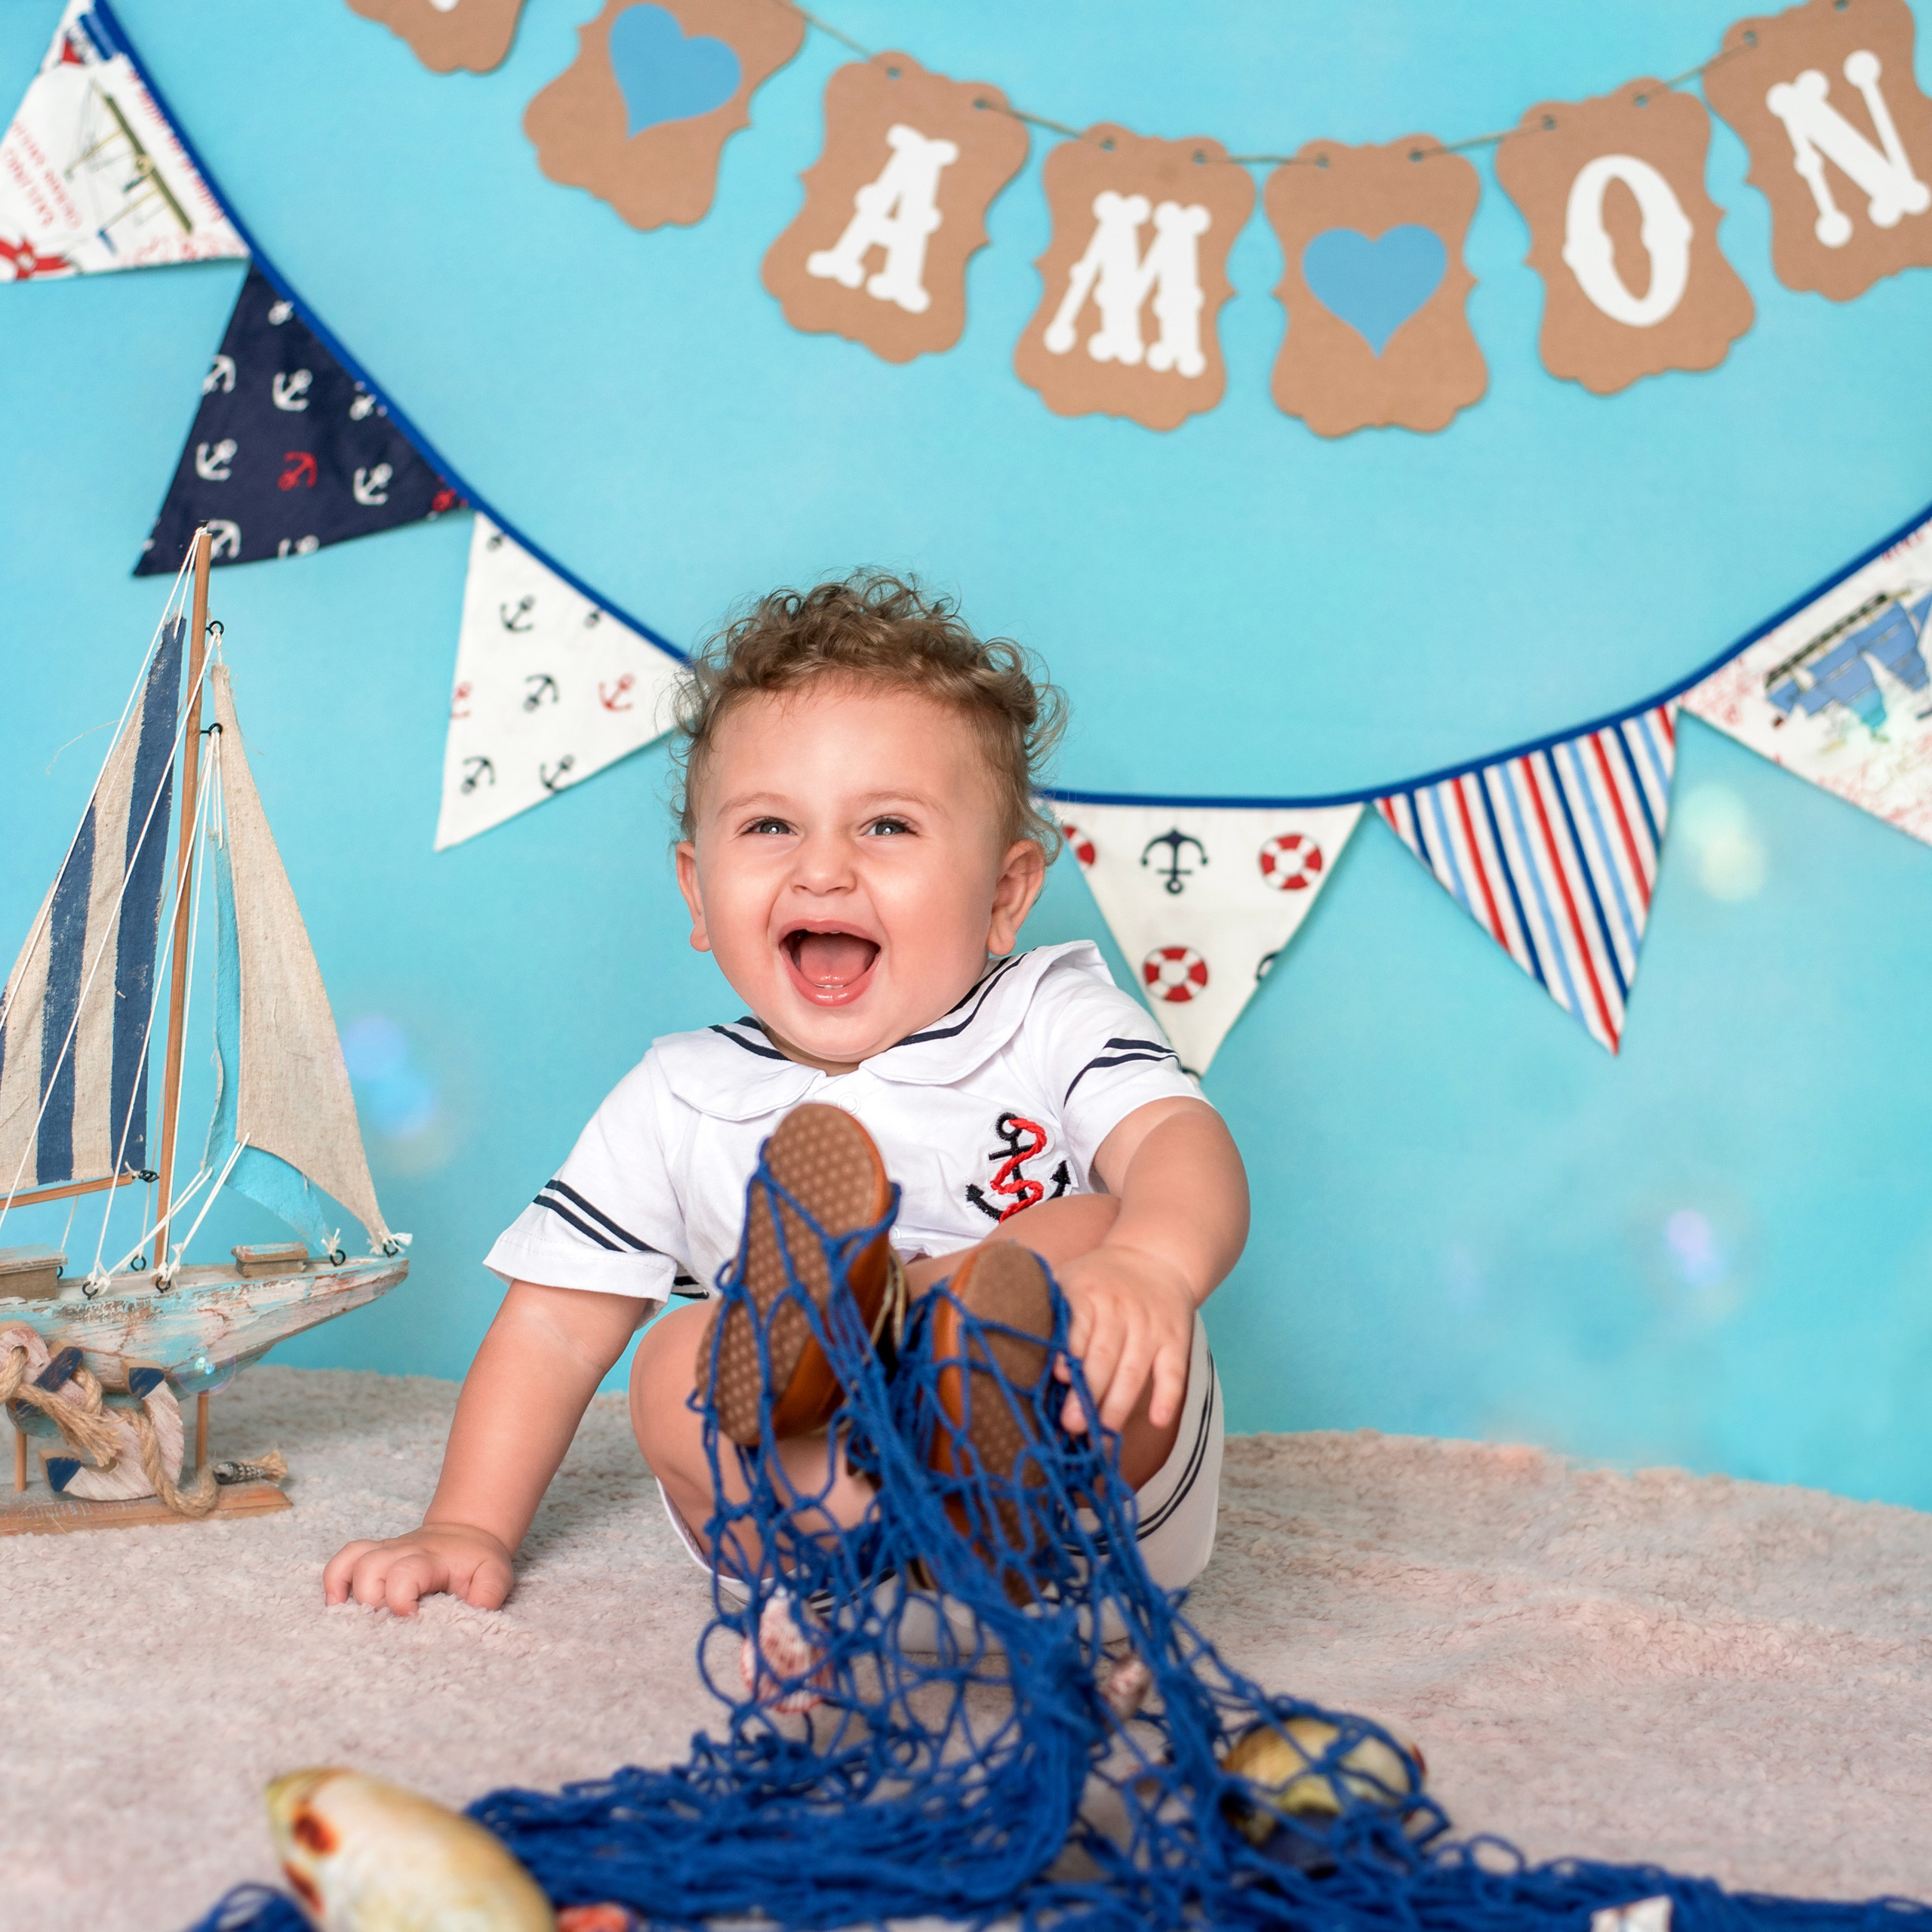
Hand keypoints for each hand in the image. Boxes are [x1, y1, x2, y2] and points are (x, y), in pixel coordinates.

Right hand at [322, 1522, 514, 1617]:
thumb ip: (489, 1591)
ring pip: (352, 1563)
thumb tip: (478, 1609)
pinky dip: (334, 1579)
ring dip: (349, 1592)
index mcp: (430, 1559)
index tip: (411, 1619)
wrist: (467, 1536)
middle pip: (370, 1569)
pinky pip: (343, 1560)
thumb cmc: (478, 1563)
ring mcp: (385, 1552)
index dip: (401, 1599)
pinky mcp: (374, 1557)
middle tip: (387, 1624)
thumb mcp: (495, 1574)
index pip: (405, 1573)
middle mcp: (402, 1552)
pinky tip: (336, 1604)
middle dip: (372, 1601)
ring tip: (354, 1620)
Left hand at [1050, 1242, 1195, 1437]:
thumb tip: (1013, 1347)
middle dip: (1087, 1395)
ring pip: (1133, 1373)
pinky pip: (1173, 1371)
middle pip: (1103, 1358)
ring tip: (1099, 1438)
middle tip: (1071, 1426)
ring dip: (1116, 1408)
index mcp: (1087, 1294)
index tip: (1057, 1378)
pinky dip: (1167, 1396)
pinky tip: (1157, 1419)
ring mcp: (1150, 1327)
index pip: (1078, 1327)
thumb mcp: (1068, 1278)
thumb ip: (1046, 1309)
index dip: (1068, 1354)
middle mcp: (1121, 1310)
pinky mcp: (1175, 1340)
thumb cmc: (1097, 1279)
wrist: (1154, 1257)